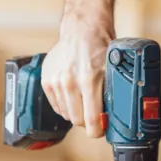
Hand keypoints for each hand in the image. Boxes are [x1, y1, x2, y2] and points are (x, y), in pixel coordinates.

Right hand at [41, 4, 114, 137]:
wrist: (82, 29)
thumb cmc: (101, 47)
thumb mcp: (113, 70)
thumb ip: (113, 94)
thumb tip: (114, 117)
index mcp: (89, 80)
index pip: (91, 120)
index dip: (97, 130)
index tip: (101, 130)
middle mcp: (69, 82)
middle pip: (77, 120)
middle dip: (87, 121)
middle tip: (95, 114)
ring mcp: (55, 80)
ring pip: (66, 114)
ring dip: (76, 111)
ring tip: (84, 100)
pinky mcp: (46, 79)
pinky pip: (56, 105)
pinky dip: (65, 104)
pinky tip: (73, 95)